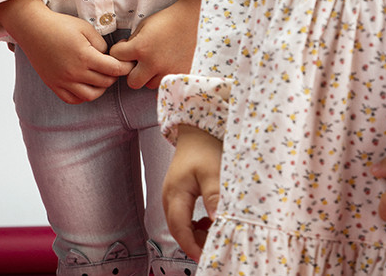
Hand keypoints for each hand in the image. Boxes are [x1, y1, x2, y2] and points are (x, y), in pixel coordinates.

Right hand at [0, 0, 133, 103]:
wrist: (34, 29)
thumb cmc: (61, 25)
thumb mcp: (86, 28)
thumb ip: (101, 44)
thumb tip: (109, 57)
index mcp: (85, 57)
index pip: (114, 69)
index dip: (125, 67)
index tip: (129, 63)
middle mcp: (74, 73)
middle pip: (104, 83)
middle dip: (114, 75)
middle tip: (115, 66)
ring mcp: (63, 81)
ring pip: (90, 96)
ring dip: (101, 88)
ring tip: (102, 76)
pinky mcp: (53, 85)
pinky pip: (72, 99)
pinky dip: (83, 96)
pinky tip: (87, 85)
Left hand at [110, 0, 201, 88]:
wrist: (195, 18)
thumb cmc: (168, 19)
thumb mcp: (145, 25)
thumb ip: (132, 42)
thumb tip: (126, 55)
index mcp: (141, 47)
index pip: (116, 57)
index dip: (119, 50)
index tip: (125, 46)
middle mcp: (153, 63)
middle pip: (132, 81)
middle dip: (133, 71)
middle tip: (140, 61)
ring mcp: (168, 71)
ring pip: (150, 84)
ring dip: (150, 75)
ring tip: (158, 60)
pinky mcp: (181, 74)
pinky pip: (166, 83)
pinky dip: (164, 76)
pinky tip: (168, 63)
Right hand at [162, 125, 222, 261]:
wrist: (197, 129)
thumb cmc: (204, 145)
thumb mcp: (213, 171)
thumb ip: (214, 196)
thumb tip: (216, 220)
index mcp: (175, 193)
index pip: (180, 229)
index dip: (192, 246)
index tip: (206, 255)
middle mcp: (170, 197)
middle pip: (179, 230)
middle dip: (195, 242)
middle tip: (214, 247)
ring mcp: (173, 195)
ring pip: (181, 224)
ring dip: (196, 233)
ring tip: (213, 234)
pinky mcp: (179, 193)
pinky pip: (184, 216)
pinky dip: (195, 224)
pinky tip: (208, 222)